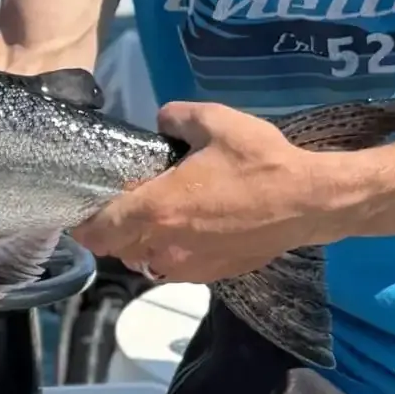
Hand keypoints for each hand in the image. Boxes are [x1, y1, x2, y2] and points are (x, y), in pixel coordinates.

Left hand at [73, 103, 330, 284]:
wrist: (309, 202)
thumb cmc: (260, 162)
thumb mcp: (216, 122)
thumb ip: (177, 117)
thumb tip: (163, 119)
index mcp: (157, 210)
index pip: (99, 231)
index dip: (85, 223)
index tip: (88, 207)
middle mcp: (165, 246)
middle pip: (117, 250)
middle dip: (114, 230)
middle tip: (126, 203)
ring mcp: (189, 267)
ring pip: (145, 261)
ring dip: (143, 243)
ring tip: (160, 215)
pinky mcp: (212, 276)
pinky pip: (175, 267)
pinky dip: (173, 251)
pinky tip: (192, 227)